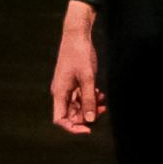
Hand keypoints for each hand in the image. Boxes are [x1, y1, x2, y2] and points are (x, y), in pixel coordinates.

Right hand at [50, 2, 102, 134]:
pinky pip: (81, 96)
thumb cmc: (80, 54)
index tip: (88, 129)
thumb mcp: (87, 78)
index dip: (73, 128)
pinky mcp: (73, 82)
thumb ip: (88, 100)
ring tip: (103, 99)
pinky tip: (100, 93)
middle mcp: (61, 92)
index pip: (60, 119)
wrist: (77, 34)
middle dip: (87, 115)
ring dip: (91, 106)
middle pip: (71, 114)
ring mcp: (67, 87)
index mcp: (59, 93)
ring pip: (78, 106)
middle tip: (103, 109)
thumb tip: (89, 121)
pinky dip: (91, 97)